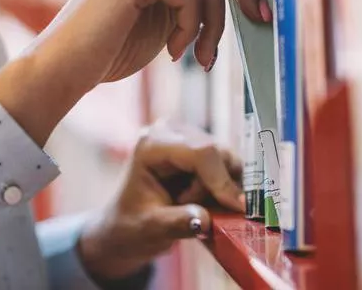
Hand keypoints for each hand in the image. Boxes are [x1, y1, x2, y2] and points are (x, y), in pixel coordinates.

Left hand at [77, 121, 243, 281]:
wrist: (125, 225)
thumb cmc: (131, 225)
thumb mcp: (150, 230)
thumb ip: (177, 224)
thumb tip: (205, 220)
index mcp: (152, 144)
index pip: (200, 152)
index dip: (221, 179)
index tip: (237, 207)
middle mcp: (170, 131)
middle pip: (217, 152)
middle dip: (217, 187)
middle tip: (198, 211)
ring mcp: (185, 135)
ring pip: (226, 158)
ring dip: (219, 188)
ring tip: (193, 205)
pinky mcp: (197, 146)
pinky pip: (225, 164)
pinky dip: (221, 186)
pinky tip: (201, 200)